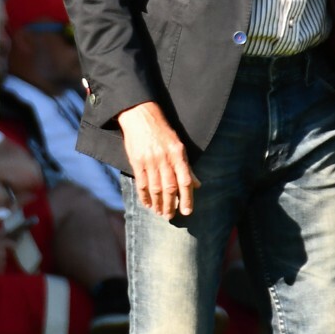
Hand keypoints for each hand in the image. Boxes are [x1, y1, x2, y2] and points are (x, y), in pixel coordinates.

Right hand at [117, 101, 197, 219]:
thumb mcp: (178, 146)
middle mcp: (165, 159)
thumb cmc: (162, 132)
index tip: (187, 211)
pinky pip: (142, 184)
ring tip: (160, 213)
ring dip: (158, 203)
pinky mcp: (137, 162)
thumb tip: (197, 185)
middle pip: (170, 187)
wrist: (141, 117)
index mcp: (178, 154)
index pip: (185, 180)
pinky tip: (147, 204)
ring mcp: (150, 161)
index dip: (187, 198)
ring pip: (155, 188)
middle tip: (170, 216)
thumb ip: (187, 167)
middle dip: (171, 205)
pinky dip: (144, 196)